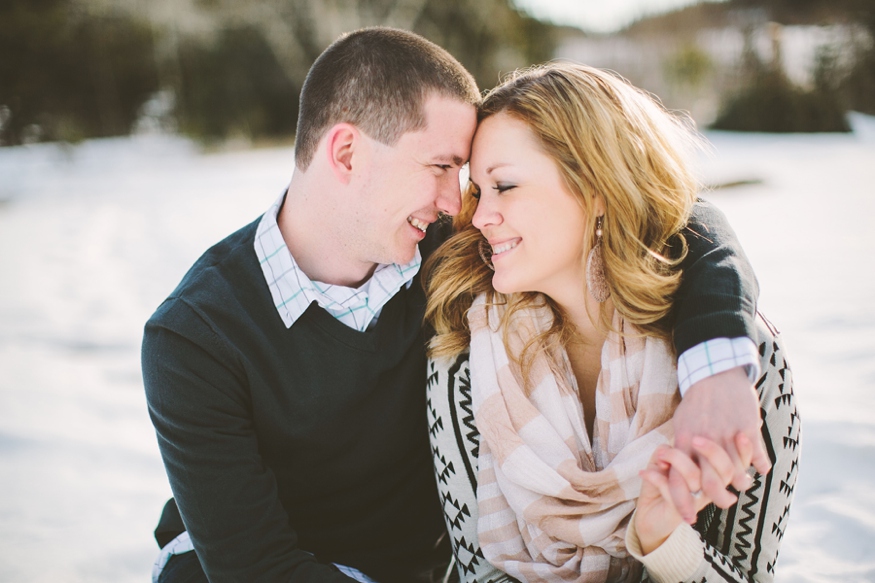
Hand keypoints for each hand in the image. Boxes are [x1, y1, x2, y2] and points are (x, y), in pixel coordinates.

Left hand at [636, 437, 737, 553]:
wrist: (649, 515)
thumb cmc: (661, 479)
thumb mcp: (667, 457)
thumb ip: (676, 447)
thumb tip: (671, 445)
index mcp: (712, 473)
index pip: (738, 462)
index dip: (745, 451)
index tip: (740, 434)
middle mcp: (709, 489)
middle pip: (725, 471)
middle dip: (712, 451)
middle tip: (695, 439)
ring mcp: (696, 500)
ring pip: (695, 477)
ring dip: (678, 460)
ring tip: (661, 453)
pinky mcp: (679, 511)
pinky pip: (671, 492)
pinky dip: (655, 478)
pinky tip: (644, 472)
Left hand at [670, 367, 769, 522]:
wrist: (715, 371)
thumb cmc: (696, 399)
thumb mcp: (681, 423)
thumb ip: (679, 448)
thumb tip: (667, 467)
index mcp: (683, 441)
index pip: (679, 481)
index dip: (683, 503)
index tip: (688, 519)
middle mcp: (704, 442)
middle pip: (710, 484)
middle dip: (717, 499)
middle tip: (724, 503)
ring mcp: (727, 436)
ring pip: (736, 474)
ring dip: (740, 483)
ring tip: (743, 484)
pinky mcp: (747, 429)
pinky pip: (757, 456)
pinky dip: (761, 464)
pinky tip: (761, 468)